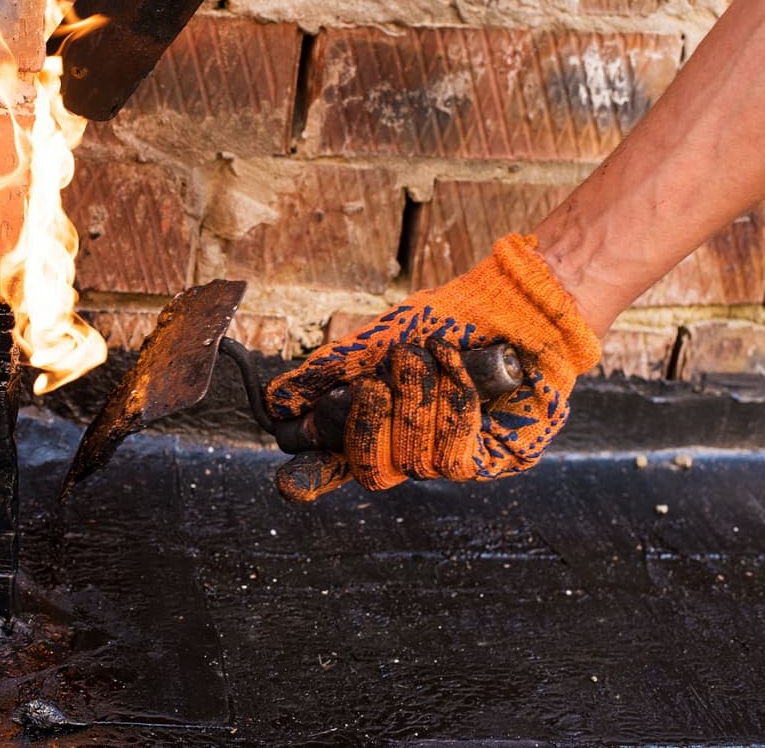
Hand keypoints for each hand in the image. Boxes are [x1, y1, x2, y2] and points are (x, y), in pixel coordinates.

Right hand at [266, 234, 601, 494]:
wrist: (510, 304)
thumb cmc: (444, 321)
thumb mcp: (374, 341)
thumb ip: (326, 372)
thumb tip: (276, 404)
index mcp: (377, 424)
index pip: (336, 465)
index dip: (310, 479)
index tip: (288, 482)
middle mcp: (409, 447)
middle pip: (370, 474)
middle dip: (367, 427)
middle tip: (373, 386)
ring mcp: (450, 457)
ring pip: (414, 462)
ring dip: (416, 399)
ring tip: (426, 356)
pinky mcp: (491, 459)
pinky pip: (454, 456)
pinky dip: (451, 405)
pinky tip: (455, 368)